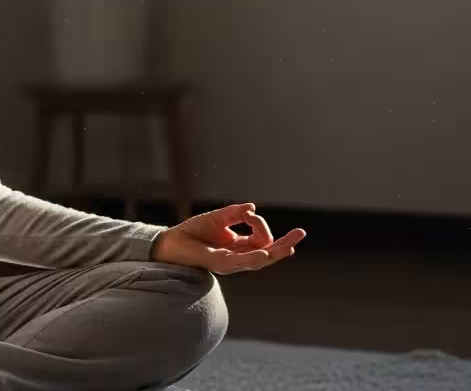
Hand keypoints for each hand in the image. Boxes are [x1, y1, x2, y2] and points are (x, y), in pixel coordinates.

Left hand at [151, 203, 305, 273]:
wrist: (169, 242)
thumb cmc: (193, 231)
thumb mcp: (218, 218)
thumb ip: (235, 213)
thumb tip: (253, 208)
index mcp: (240, 246)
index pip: (261, 238)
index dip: (261, 224)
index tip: (250, 214)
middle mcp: (238, 256)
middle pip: (268, 253)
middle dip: (284, 245)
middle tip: (301, 234)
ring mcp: (230, 262)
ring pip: (258, 261)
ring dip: (274, 254)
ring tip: (289, 248)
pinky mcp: (219, 264)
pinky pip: (240, 263)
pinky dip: (253, 258)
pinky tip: (264, 254)